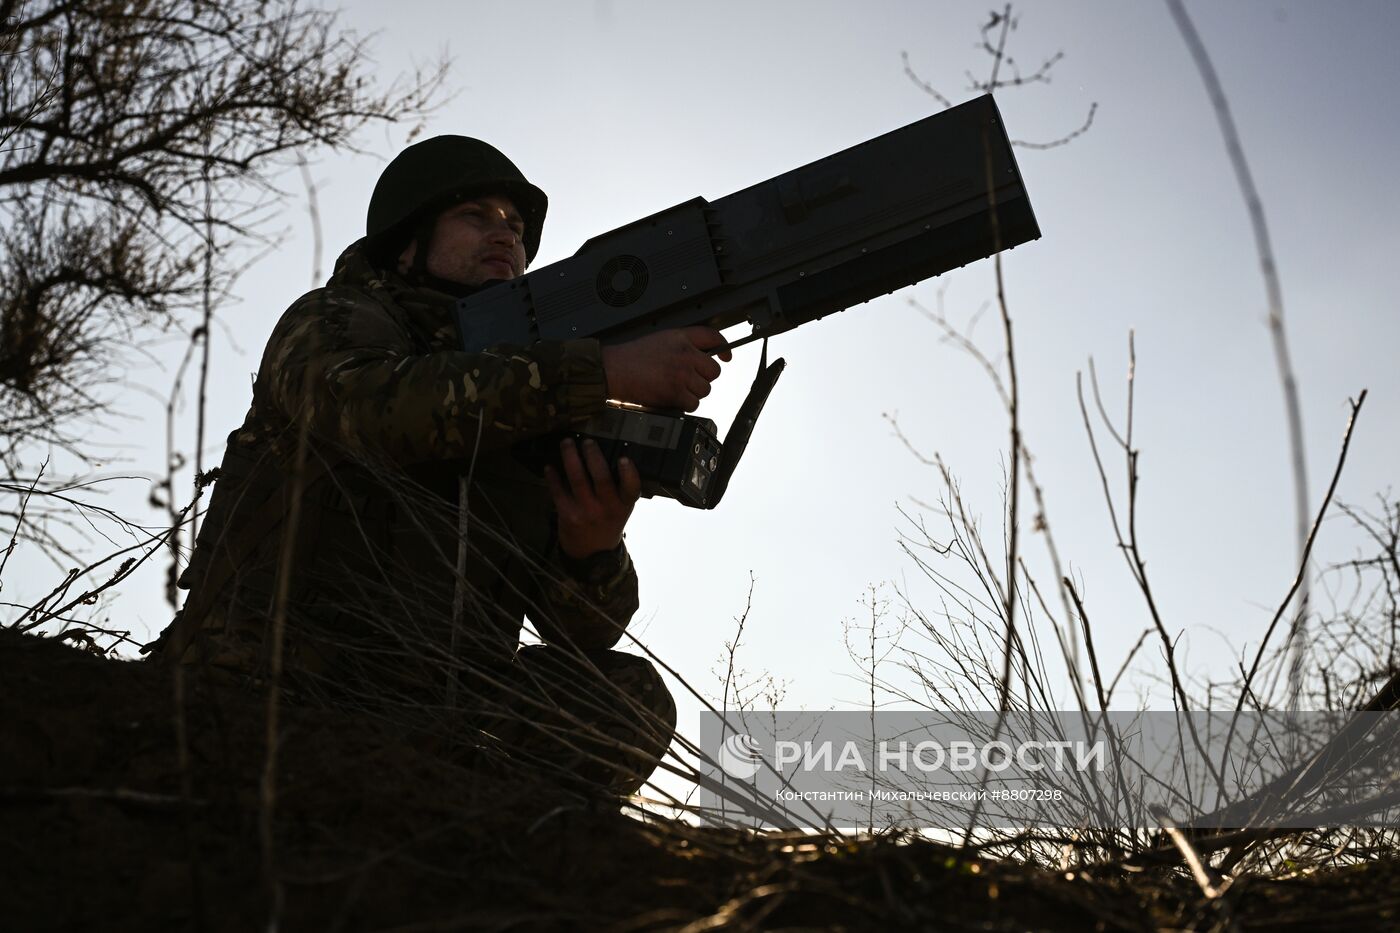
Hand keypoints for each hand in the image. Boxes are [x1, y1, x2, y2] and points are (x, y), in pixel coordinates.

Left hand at [544, 437, 641, 559]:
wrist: (593, 554)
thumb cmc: (608, 524)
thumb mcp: (621, 510)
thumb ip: (618, 490)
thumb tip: (605, 456)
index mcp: (624, 505)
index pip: (631, 488)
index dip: (628, 473)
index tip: (623, 458)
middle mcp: (607, 508)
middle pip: (601, 478)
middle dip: (593, 457)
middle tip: (587, 441)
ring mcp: (586, 512)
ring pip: (578, 480)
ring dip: (570, 458)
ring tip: (567, 444)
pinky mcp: (568, 515)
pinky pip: (558, 492)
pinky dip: (553, 478)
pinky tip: (549, 467)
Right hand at [600, 326, 732, 411]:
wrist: (614, 370)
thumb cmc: (633, 357)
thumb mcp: (661, 339)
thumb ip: (684, 344)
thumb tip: (704, 355)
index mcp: (682, 338)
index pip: (714, 337)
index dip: (724, 347)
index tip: (726, 355)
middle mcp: (686, 354)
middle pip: (714, 370)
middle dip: (703, 376)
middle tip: (686, 378)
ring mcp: (683, 374)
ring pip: (705, 389)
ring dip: (693, 392)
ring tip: (675, 387)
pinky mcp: (677, 392)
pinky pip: (693, 403)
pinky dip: (684, 404)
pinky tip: (671, 397)